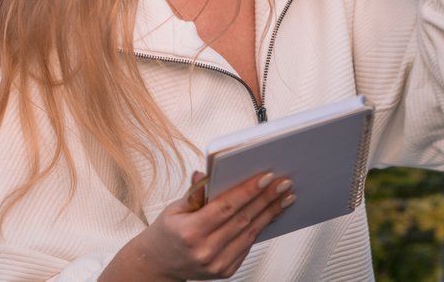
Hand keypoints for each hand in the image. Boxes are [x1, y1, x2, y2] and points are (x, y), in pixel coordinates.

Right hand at [101, 170, 294, 280]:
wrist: (158, 264)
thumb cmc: (167, 232)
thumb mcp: (175, 208)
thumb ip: (195, 192)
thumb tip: (205, 172)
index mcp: (190, 232)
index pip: (226, 207)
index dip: (248, 191)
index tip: (266, 177)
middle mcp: (205, 251)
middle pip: (243, 219)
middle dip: (266, 199)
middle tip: (284, 183)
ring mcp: (216, 263)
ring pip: (250, 233)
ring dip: (270, 213)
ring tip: (285, 197)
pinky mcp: (225, 271)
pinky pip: (247, 245)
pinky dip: (260, 228)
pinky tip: (271, 214)